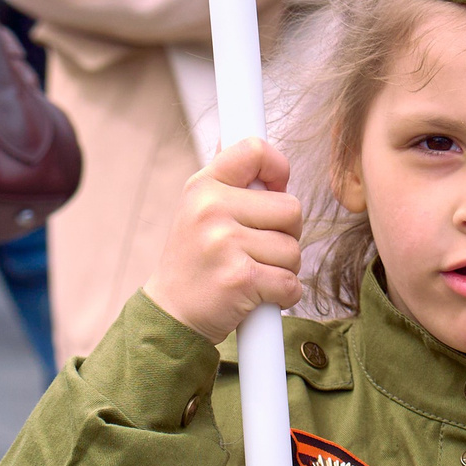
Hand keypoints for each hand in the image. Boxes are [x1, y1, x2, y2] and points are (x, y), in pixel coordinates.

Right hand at [145, 139, 304, 343]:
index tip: (274, 189)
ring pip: (294, 250)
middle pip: (292, 208)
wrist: (171, 315)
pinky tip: (259, 296)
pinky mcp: (240, 279)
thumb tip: (260, 150)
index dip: (277, 168)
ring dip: (284, 269)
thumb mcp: (198, 210)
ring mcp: (225, 244)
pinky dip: (284, 295)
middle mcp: (211, 209)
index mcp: (203, 186)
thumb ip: (229, 180)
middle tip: (259, 249)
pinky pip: (291, 282)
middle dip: (287, 234)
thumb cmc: (194, 261)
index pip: (254, 150)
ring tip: (254, 273)